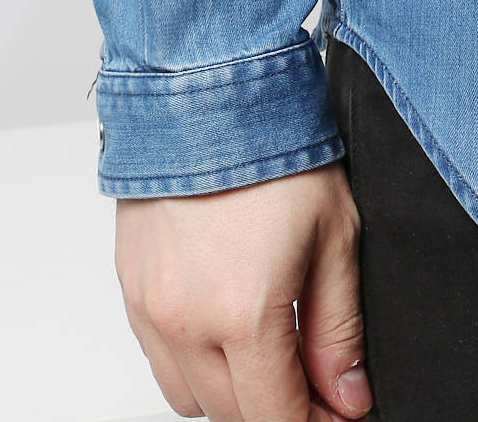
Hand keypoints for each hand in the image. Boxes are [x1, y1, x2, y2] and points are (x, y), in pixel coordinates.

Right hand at [115, 163, 372, 420]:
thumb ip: (339, 328)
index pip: (276, 417)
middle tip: (316, 380)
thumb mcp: (334, 235)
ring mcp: (150, 308)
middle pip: (232, 416)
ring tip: (270, 348)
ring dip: (231, 390)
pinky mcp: (130, 288)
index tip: (338, 411)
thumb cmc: (273, 148)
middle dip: (278, 407)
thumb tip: (347, 396)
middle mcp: (186, 322)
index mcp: (243, 315)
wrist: (207, 88)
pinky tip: (225, 322)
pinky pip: (159, 358)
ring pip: (189, 397)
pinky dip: (193, 360)